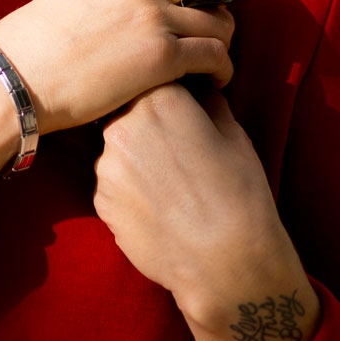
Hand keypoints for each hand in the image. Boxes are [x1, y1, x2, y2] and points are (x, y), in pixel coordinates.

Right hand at [0, 0, 234, 133]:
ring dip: (221, 41)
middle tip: (210, 29)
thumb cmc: (38, 38)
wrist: (19, 72)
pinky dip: (223, 69)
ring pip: (219, 22)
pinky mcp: (161, 55)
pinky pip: (215, 55)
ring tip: (213, 59)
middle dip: (217, 7)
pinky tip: (215, 80)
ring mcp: (154, 16)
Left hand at [94, 84, 319, 340]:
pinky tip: (160, 207)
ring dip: (136, 157)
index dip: (167, 92)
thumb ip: (204, 99)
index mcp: (160, 98)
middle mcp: (123, 124)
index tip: (182, 110)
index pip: (151, 77)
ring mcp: (106, 165)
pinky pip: (113, 183)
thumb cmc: (239, 194)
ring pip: (117, 148)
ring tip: (171, 186)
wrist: (228, 263)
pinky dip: (130, 190)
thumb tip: (195, 84)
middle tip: (177, 152)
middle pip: (127, 110)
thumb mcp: (233, 133)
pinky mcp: (100, 200)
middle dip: (147, 123)